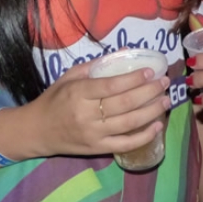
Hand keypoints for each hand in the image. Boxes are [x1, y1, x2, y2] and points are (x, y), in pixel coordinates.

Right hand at [26, 60, 171, 157]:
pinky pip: (125, 144)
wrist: (37, 130)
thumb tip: (125, 52)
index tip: (151, 71)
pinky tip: (157, 125)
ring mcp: (93, 134)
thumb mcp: (70, 76)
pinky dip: (144, 136)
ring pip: (129, 123)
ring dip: (151, 111)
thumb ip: (96, 65)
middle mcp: (86, 114)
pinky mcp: (97, 149)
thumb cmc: (55, 99)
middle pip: (125, 104)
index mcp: (79, 93)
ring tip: (165, 100)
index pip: (111, 86)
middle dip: (149, 92)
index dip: (134, 79)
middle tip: (164, 83)